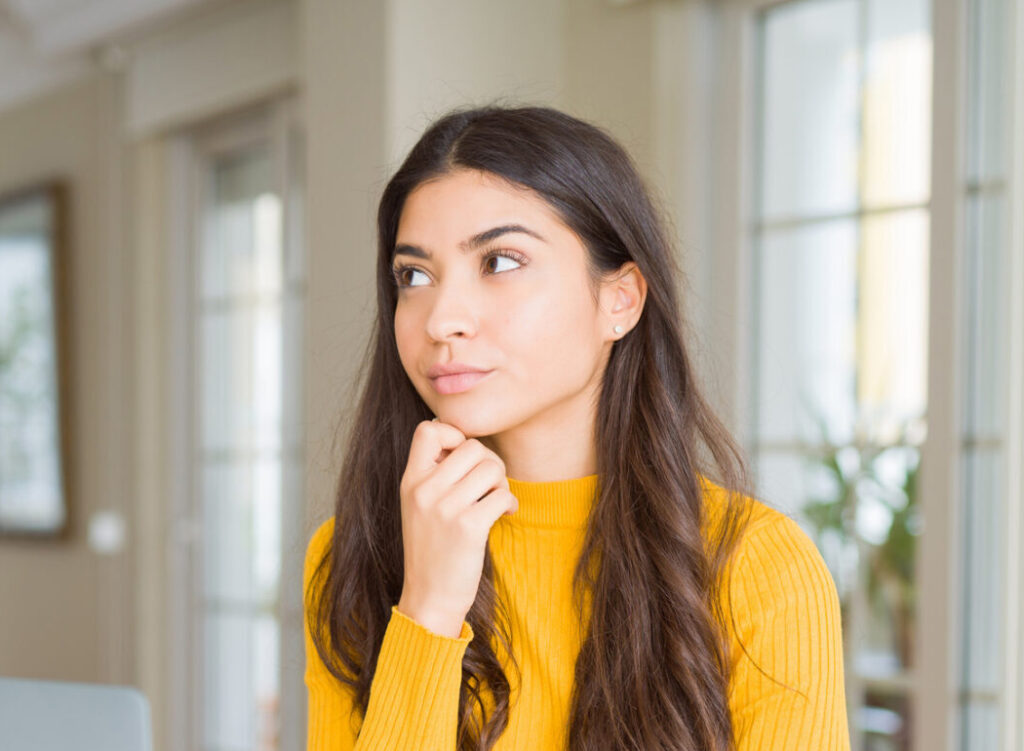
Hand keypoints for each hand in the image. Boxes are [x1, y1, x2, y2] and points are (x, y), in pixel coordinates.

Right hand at [395, 418, 517, 637]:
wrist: (429, 597)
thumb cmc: (432, 547)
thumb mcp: (419, 505)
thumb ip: (434, 473)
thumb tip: (462, 439)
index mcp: (410, 481)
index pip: (429, 429)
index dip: (454, 435)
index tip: (462, 459)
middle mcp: (424, 490)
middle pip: (472, 446)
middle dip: (489, 461)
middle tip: (490, 484)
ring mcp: (445, 508)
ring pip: (491, 467)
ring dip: (502, 482)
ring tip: (497, 499)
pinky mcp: (468, 527)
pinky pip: (502, 494)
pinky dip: (510, 503)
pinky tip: (506, 514)